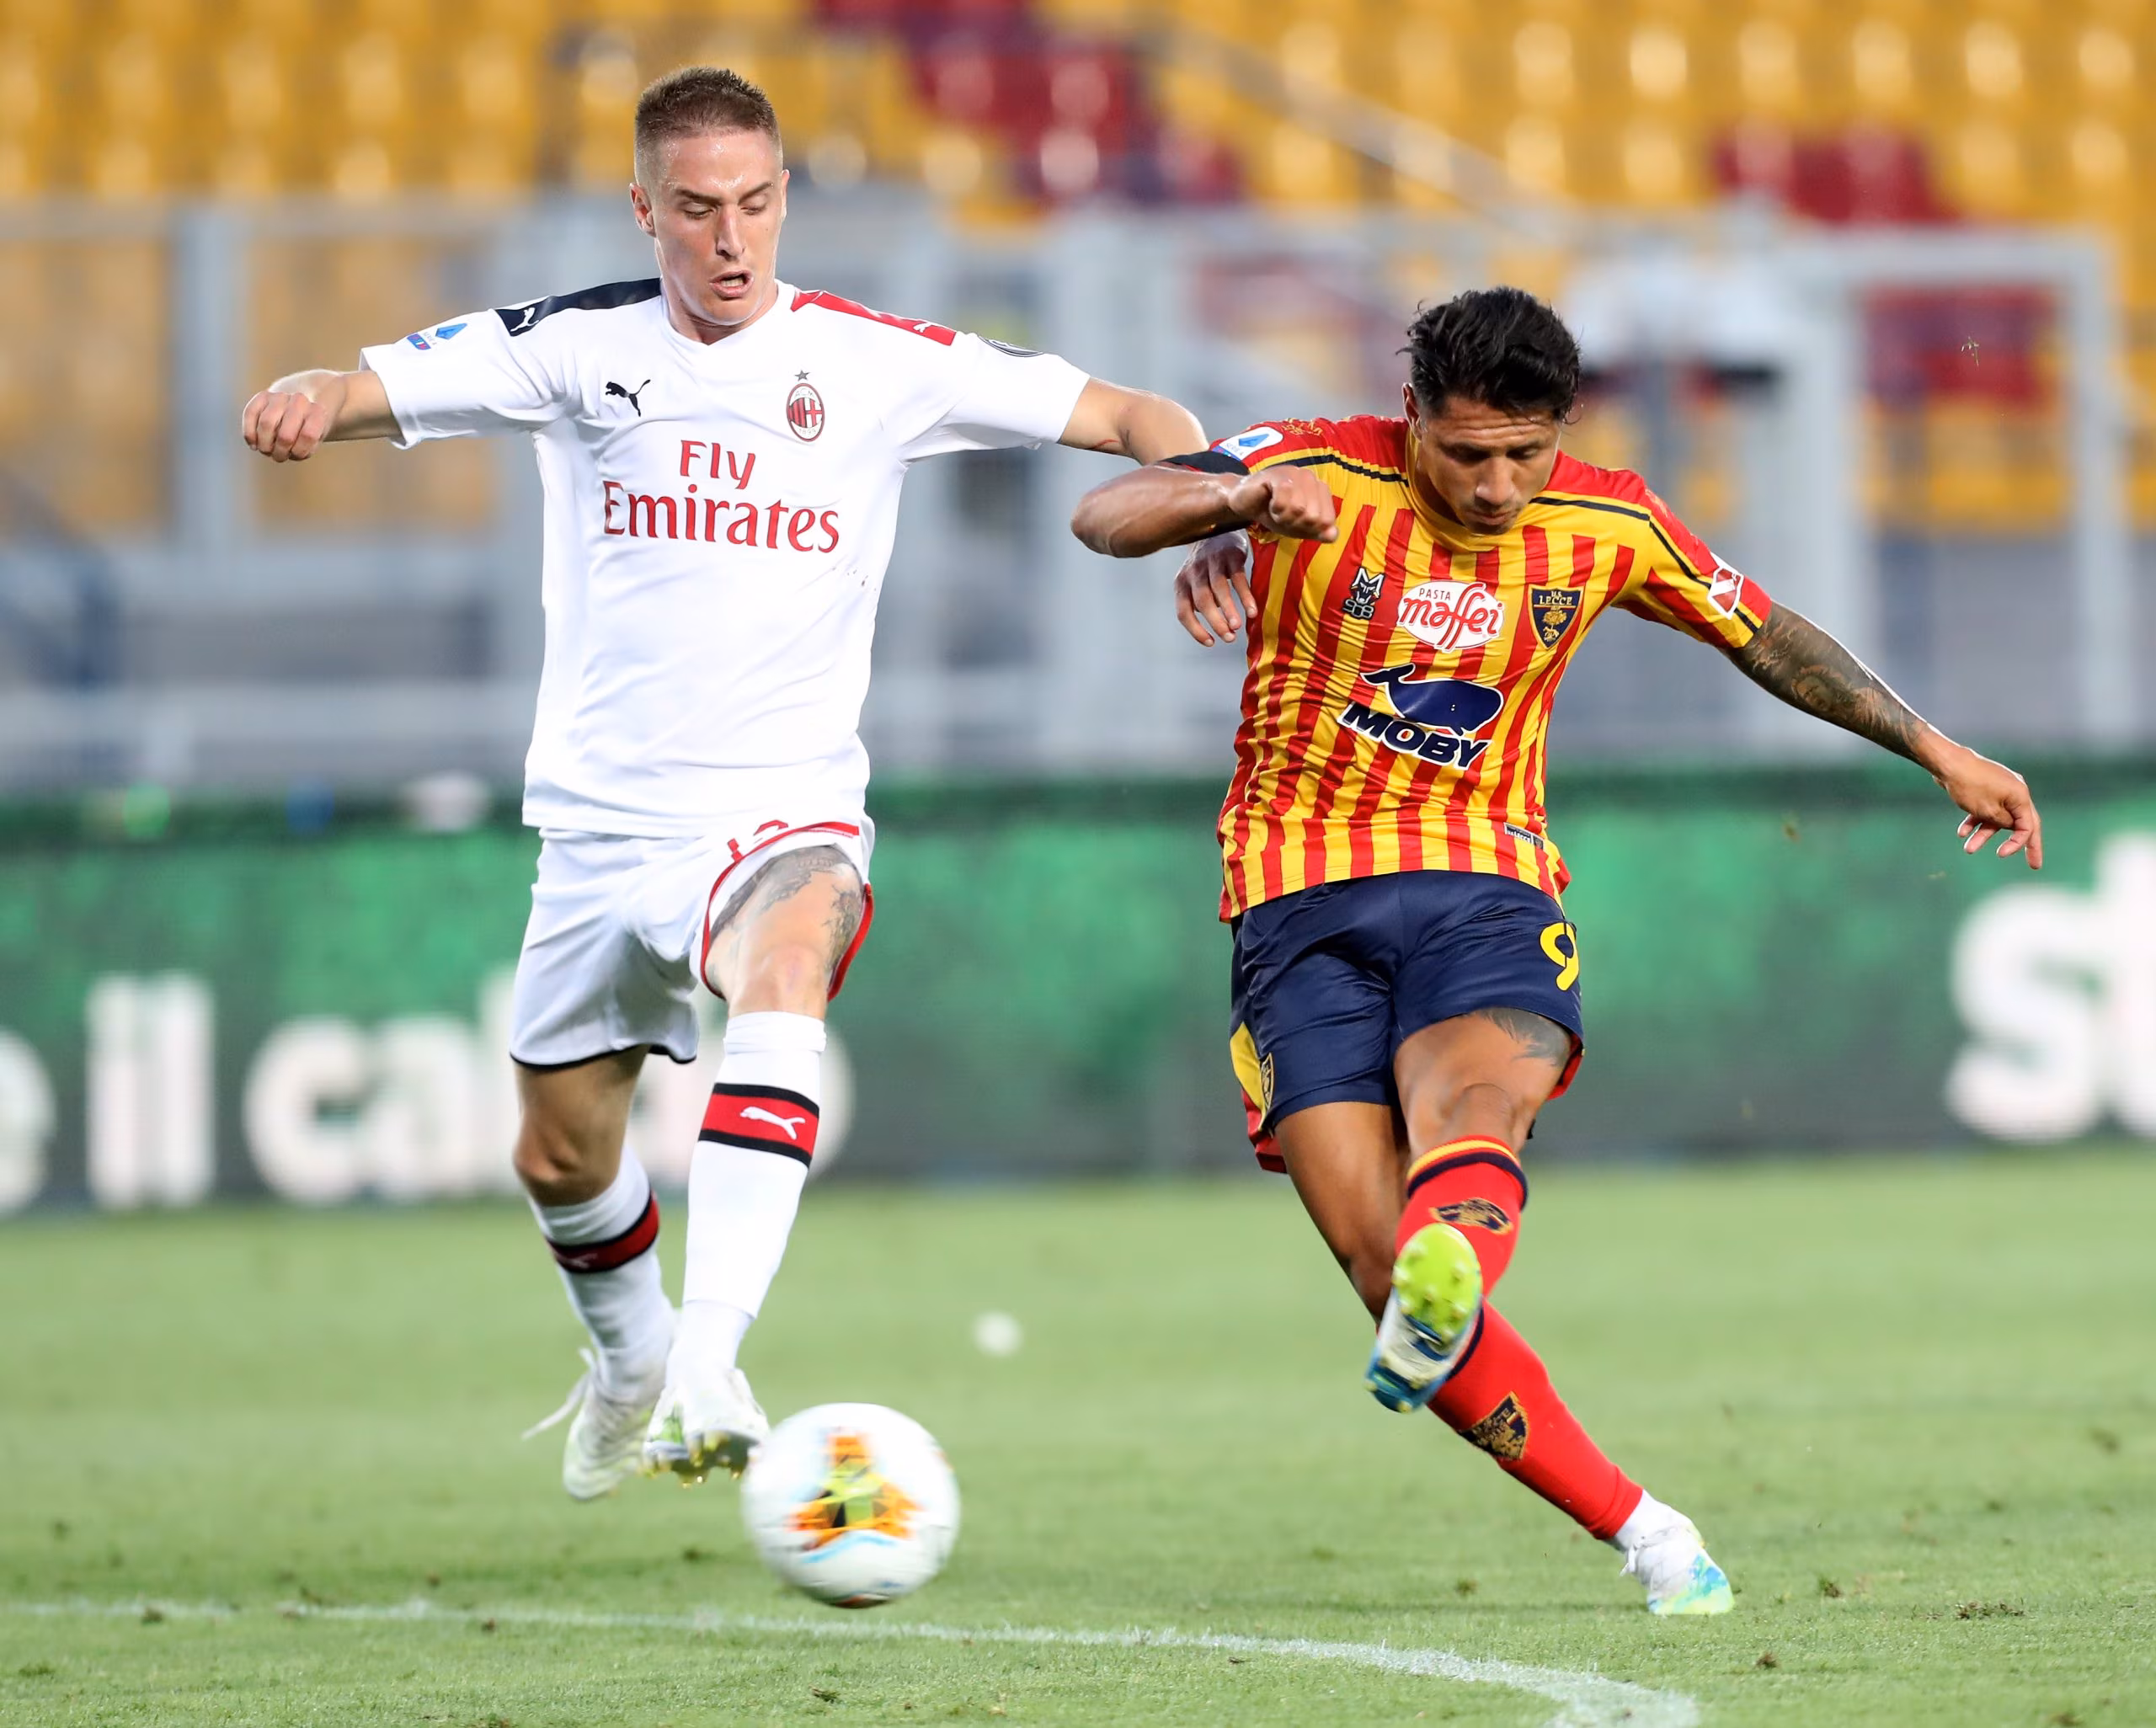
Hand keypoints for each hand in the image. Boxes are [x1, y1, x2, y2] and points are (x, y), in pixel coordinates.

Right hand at [240, 370, 348, 462]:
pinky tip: (253, 444)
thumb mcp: (314, 442)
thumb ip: (302, 449)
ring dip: (264, 445)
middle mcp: (300, 401)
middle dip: (279, 452)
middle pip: (285, 435)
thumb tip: (278, 449)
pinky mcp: (262, 396)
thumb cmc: (307, 429)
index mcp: (318, 413)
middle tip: (279, 457)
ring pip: (266, 424)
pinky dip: (249, 434)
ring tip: (267, 451)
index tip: (296, 455)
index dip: (299, 452)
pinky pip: (250, 414)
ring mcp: (280, 396)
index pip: (308, 436)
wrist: (303, 403)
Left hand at [1174, 531, 1257, 646]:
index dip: (1196, 630)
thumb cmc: (1206, 566)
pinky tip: (1252, 611)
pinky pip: (1238, 578)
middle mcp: (1194, 572)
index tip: (1211, 642)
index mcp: (1181, 584)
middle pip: (1202, 602)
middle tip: (1229, 638)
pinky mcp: (1231, 555)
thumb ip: (1200, 602)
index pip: (1183, 612)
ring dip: (1229, 611)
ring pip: (1219, 590)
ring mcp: (1212, 562)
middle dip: (1216, 623)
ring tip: (1238, 627)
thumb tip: (1218, 628)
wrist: (1217, 530)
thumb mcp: (1195, 583)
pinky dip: (1245, 596)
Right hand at [1225, 467, 1336, 541]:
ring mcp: (1296, 474)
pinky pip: (1283, 500)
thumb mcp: (1299, 528)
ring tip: (1275, 508)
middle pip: (1312, 517)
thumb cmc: (1275, 513)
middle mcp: (1312, 479)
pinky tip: (1269, 501)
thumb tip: (1333, 535)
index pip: (1326, 521)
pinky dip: (1274, 508)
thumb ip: (1318, 532)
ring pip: (1298, 509)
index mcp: (1321, 492)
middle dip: (1293, 523)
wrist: (1247, 503)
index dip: (1308, 528)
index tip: (1295, 521)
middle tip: (1282, 515)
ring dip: (1282, 516)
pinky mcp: (1278, 474)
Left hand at [1927, 737, 2041, 868]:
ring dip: (1983, 835)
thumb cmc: (1969, 785)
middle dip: (2021, 844)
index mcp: (2021, 796)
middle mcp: (2015, 792)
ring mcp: (2000, 790)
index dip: (2019, 843)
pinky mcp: (1986, 790)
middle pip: (2021, 823)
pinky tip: (1962, 832)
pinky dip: (1974, 821)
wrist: (1948, 763)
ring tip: (1968, 849)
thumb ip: (2003, 822)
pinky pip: (1985, 810)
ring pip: (1997, 818)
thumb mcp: (1988, 811)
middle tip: (2034, 866)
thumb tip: (2011, 827)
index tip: (2002, 854)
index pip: (2029, 826)